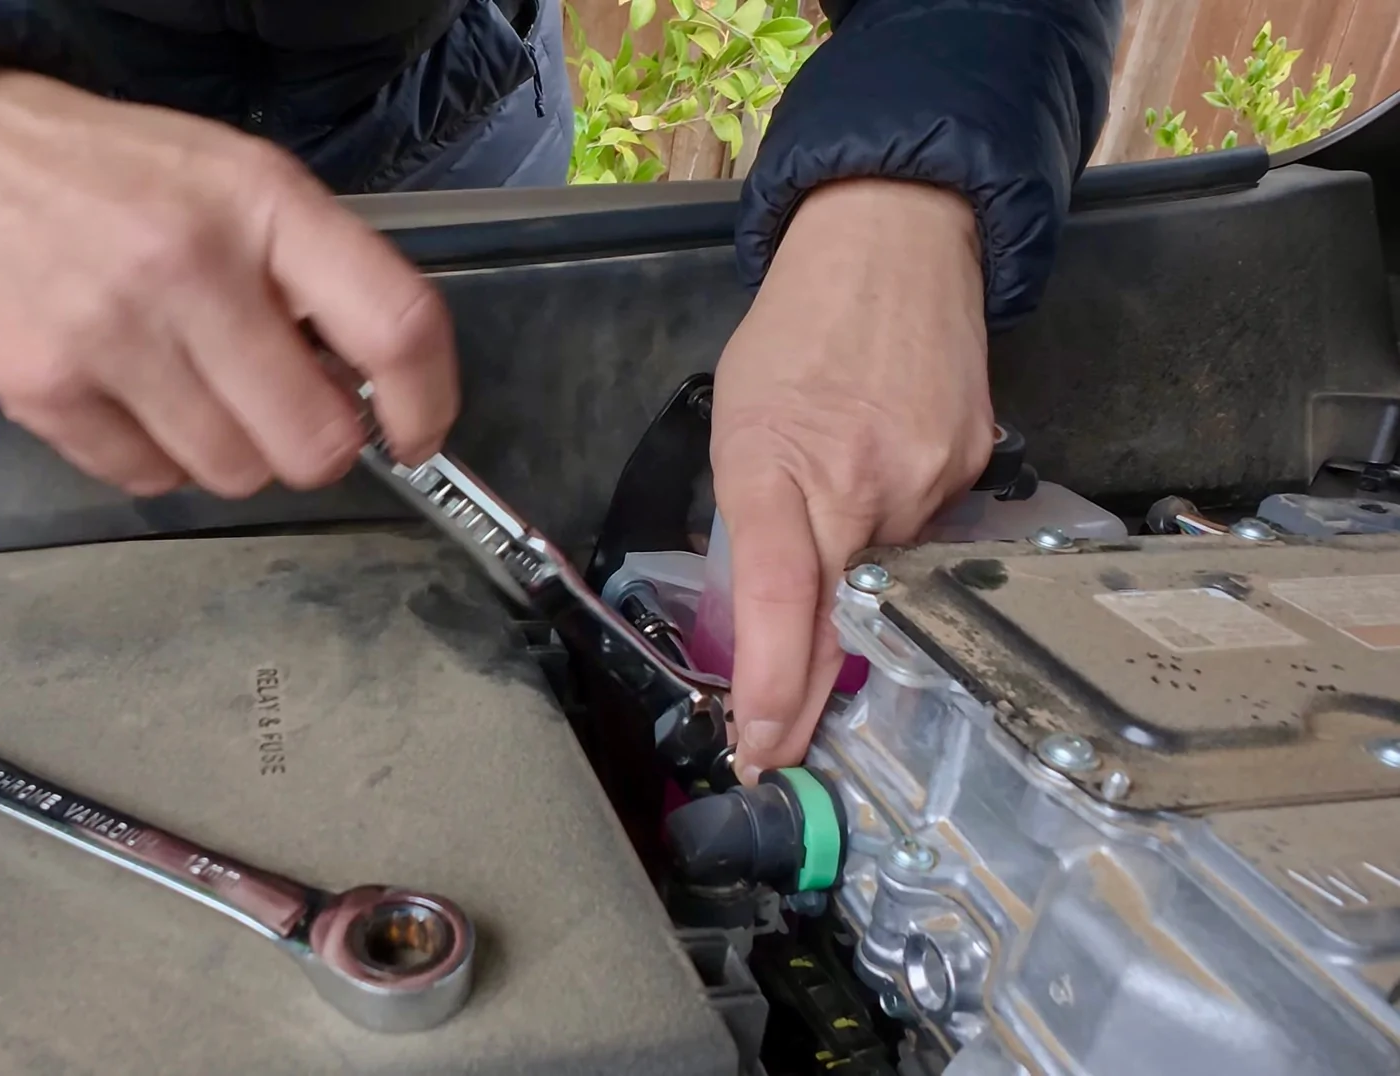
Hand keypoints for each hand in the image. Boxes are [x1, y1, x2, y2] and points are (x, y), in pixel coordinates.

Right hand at [0, 70, 457, 496]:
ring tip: (191, 385)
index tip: (416, 435)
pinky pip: (149, 481)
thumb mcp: (236, 182)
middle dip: (313, 442)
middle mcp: (190, 268)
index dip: (426, 402)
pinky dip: (154, 456)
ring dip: (231, 450)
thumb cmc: (112, 176)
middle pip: (314, 439)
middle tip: (282, 407)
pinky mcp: (43, 390)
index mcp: (261, 203)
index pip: (392, 325)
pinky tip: (128, 393)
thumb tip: (374, 392)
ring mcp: (111, 335)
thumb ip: (312, 274)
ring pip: (235, 474)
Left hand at [712, 178, 995, 781]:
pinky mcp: (978, 470)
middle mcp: (868, 484)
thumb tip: (767, 612)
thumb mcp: (737, 422)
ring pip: (892, 576)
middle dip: (816, 675)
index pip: (787, 602)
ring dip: (863, 572)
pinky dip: (901, 529)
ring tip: (840, 506)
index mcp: (784, 467)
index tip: (765, 749)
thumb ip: (752, 518)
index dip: (778, 686)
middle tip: (786, 728)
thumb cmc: (796, 328)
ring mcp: (933, 480)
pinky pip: (931, 534)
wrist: (895, 243)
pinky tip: (885, 479)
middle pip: (845, 613)